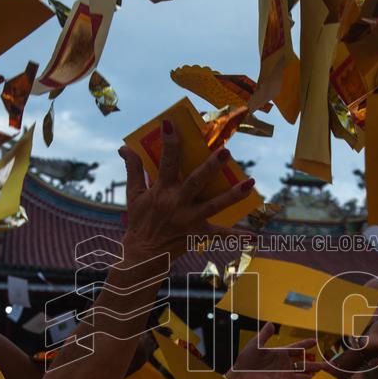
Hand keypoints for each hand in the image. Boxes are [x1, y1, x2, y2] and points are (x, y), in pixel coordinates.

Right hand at [117, 120, 253, 260]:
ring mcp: (189, 219)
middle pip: (196, 182)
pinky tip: (254, 236)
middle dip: (210, 167)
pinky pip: (219, 235)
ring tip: (250, 183)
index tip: (170, 124)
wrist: (142, 254)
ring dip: (233, 195)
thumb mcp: (133, 195)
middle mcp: (176, 203)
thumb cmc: (140, 221)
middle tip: (226, 151)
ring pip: (214, 205)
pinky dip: (235, 236)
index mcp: (161, 191)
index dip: (168, 143)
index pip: (165, 162)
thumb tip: (123, 147)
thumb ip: (133, 169)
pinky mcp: (197, 234)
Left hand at [227, 322, 318, 378]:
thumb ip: (264, 335)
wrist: (239, 377)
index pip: (297, 348)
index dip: (306, 344)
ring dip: (315, 377)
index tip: (315, 340)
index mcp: (281, 354)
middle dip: (319, 365)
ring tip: (327, 378)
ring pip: (304, 376)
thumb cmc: (246, 361)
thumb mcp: (255, 345)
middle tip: (331, 364)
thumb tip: (271, 323)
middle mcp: (286, 365)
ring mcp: (285, 376)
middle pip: (306, 365)